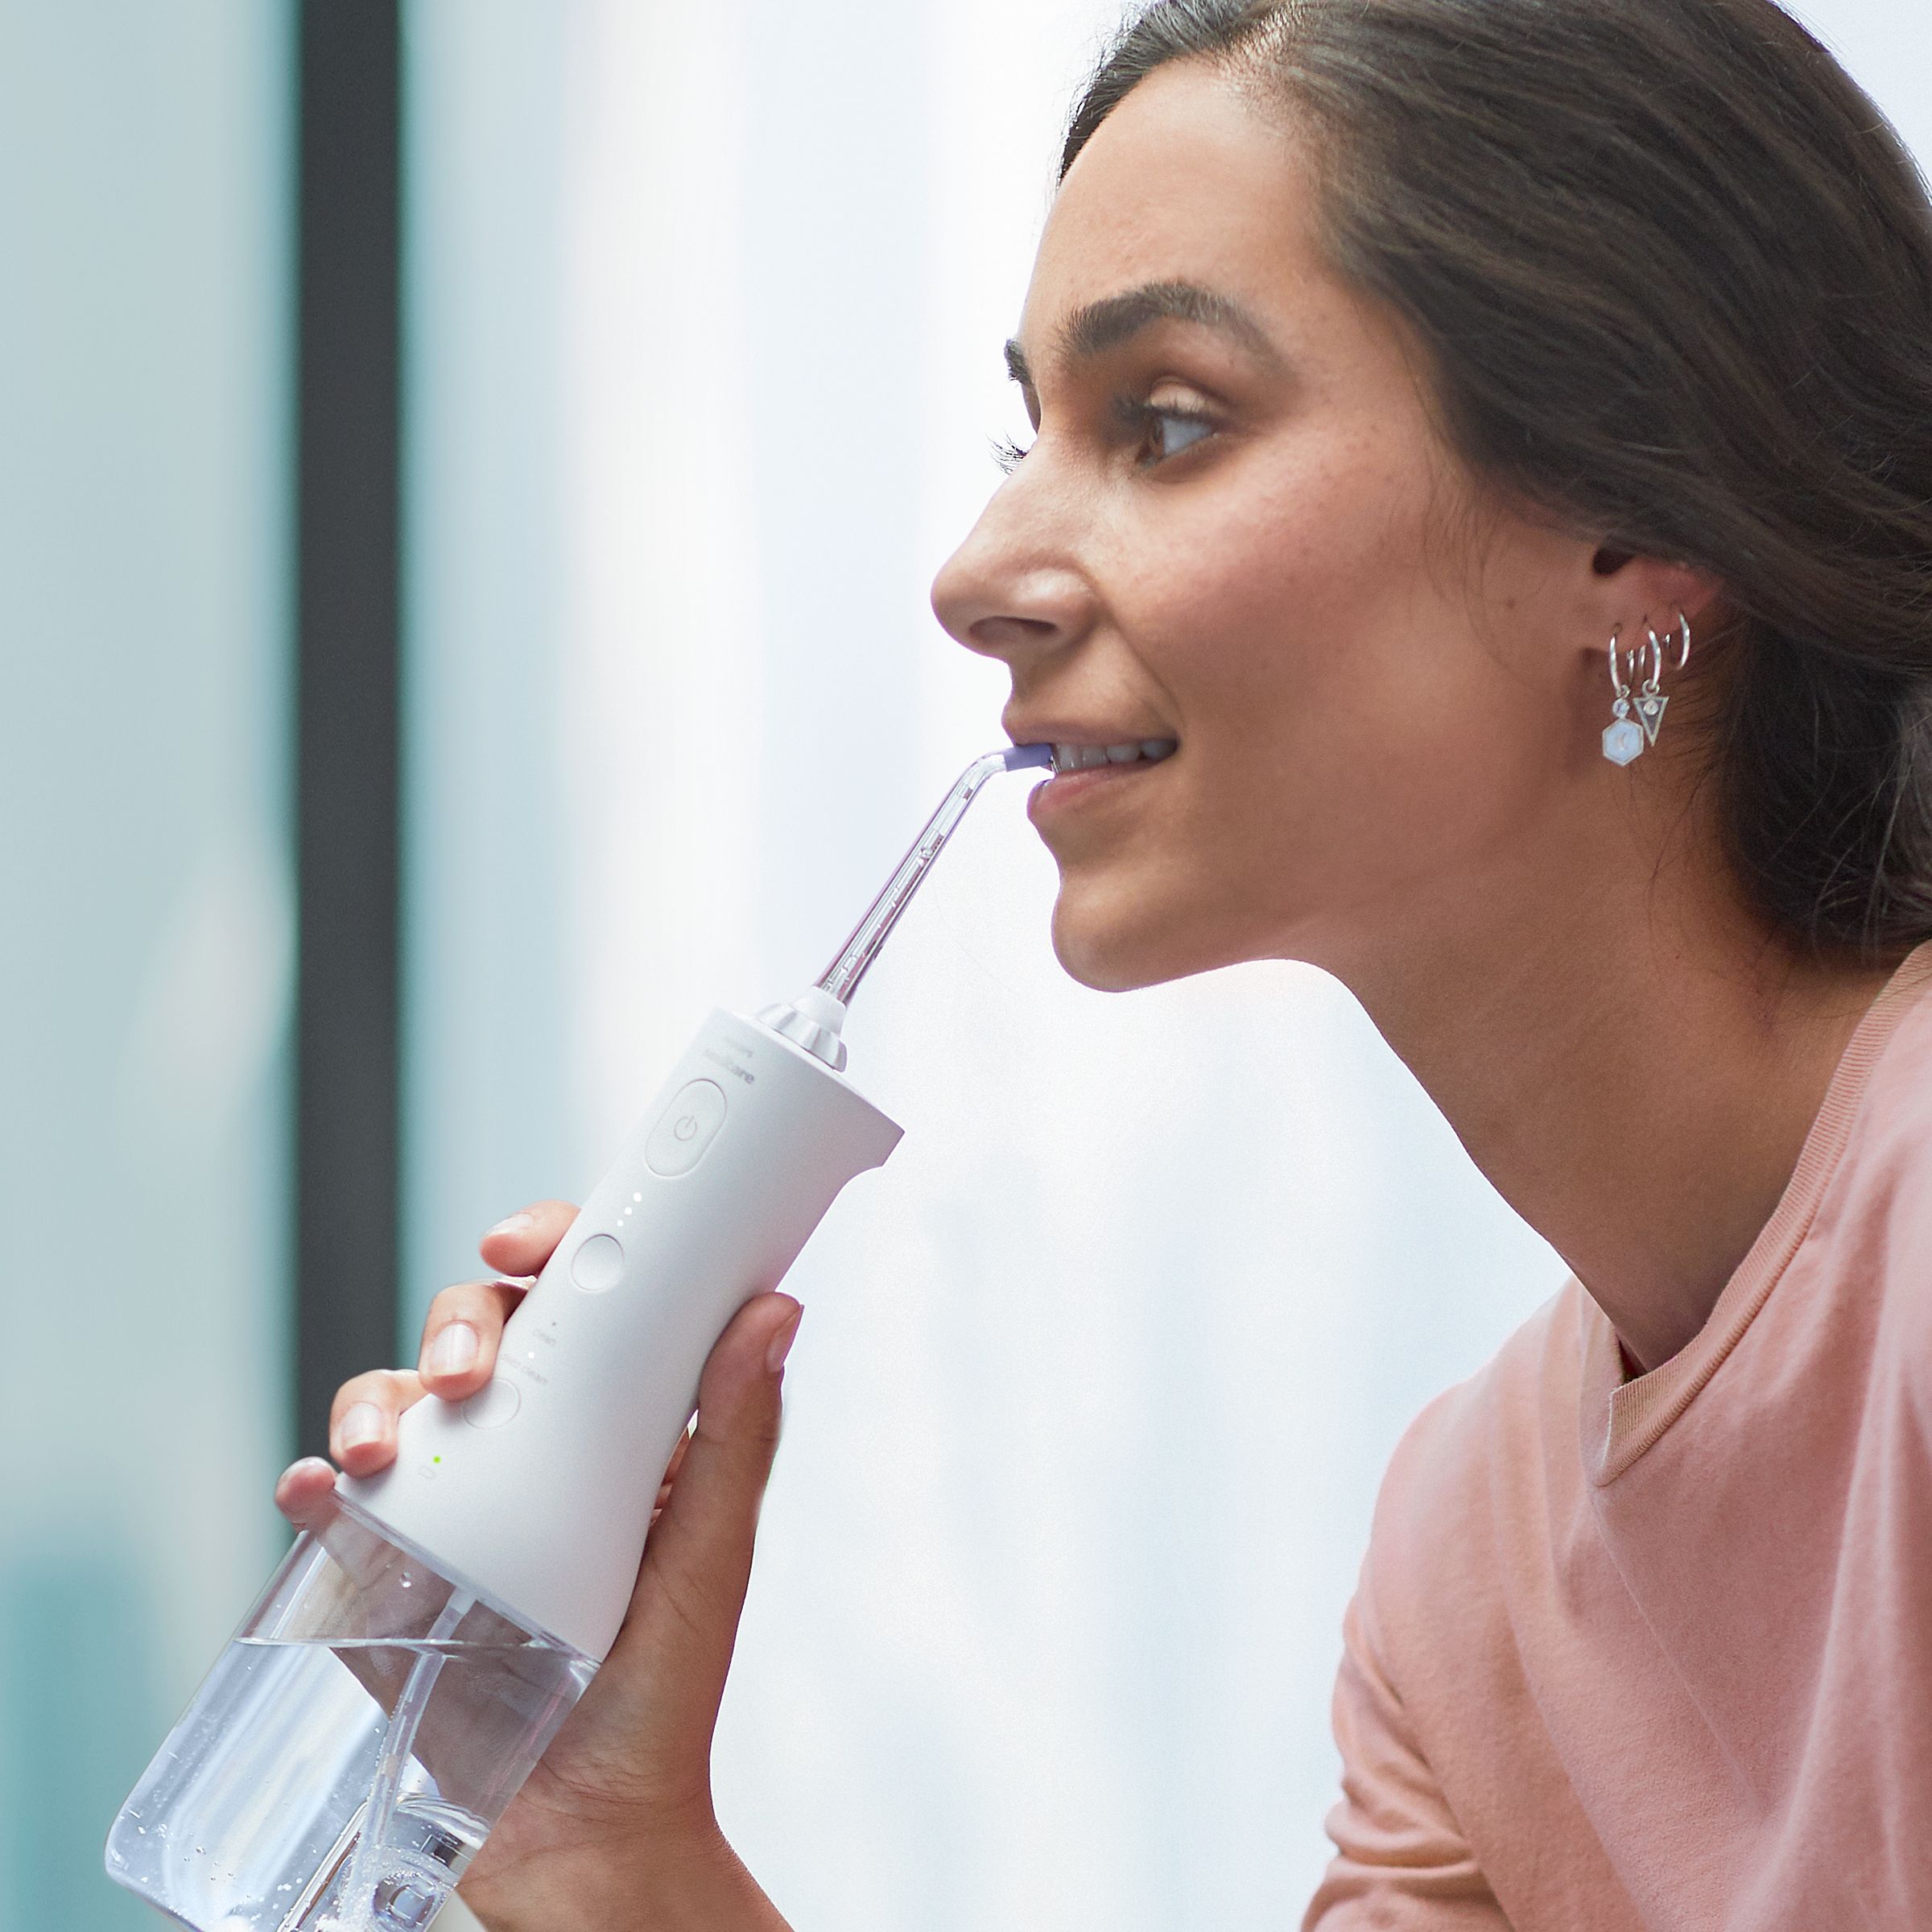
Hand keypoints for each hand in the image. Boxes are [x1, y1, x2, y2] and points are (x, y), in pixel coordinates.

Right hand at [276, 1201, 797, 1930]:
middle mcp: (531, 1455)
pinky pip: (340, 1512)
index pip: (579, 1309)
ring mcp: (456, 1509)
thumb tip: (774, 1314)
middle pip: (481, 1339)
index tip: (528, 1241)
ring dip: (379, 1399)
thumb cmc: (665, 1696)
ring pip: (402, 1406)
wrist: (591, 1838)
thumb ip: (737, 1441)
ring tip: (385, 1447)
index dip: (549, 1252)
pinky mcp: (392, 1575)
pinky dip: (319, 1487)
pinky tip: (320, 1490)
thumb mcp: (707, 1560)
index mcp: (613, 1432)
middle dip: (460, 1326)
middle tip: (469, 1371)